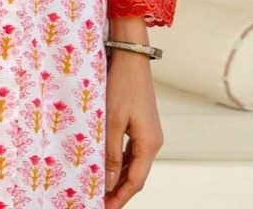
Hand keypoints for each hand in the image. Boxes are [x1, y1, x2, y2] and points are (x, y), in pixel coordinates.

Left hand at [104, 50, 163, 208]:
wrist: (132, 58)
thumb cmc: (122, 86)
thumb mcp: (112, 121)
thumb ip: (110, 152)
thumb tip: (109, 182)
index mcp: (149, 144)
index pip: (136, 181)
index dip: (120, 197)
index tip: (105, 207)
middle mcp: (153, 141)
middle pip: (136, 175)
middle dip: (119, 190)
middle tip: (99, 200)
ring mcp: (149, 133)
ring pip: (133, 163)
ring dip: (118, 176)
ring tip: (100, 186)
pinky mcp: (142, 124)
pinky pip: (131, 149)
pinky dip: (120, 160)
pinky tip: (107, 164)